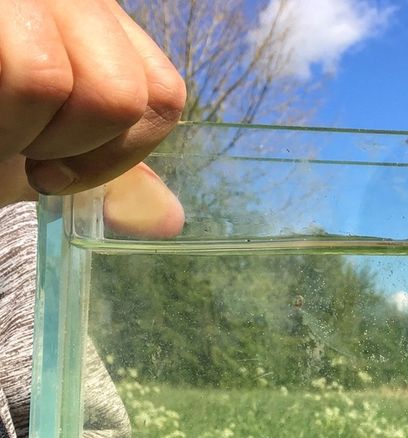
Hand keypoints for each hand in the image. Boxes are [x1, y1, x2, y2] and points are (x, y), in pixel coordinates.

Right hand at [0, 0, 184, 204]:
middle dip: (65, 150)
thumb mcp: (40, 148)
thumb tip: (170, 220)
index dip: (118, 156)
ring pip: (49, 78)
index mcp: (100, 26)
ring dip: (11, 133)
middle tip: (18, 150)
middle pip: (120, 94)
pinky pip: (19, 71)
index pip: (162, 96)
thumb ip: (105, 172)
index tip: (55, 172)